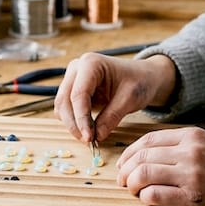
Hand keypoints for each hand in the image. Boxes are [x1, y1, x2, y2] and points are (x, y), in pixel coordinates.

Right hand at [54, 53, 177, 143]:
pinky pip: (66, 109)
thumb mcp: (130, 99)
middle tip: (89, 141)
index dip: (81, 118)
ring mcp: (72, 79)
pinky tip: (88, 130)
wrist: (142, 77)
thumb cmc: (139, 81)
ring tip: (90, 137)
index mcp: (91, 63)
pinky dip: (74, 122)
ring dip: (73, 125)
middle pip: (64, 101)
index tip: (90, 138)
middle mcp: (77, 68)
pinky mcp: (72, 90)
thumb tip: (97, 136)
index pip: (78, 95)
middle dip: (75, 124)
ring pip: (62, 107)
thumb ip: (112, 117)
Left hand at [117, 127, 204, 205]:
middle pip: (143, 157)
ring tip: (132, 191)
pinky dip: (145, 198)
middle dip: (125, 170)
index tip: (123, 164)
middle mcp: (191, 152)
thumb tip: (145, 155)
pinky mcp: (193, 199)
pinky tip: (147, 200)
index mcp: (193, 136)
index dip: (130, 153)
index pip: (148, 140)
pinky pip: (156, 195)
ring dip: (132, 184)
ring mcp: (192, 175)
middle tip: (122, 180)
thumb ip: (181, 147)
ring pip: (144, 174)